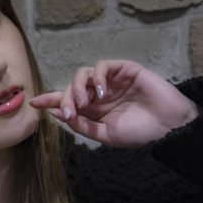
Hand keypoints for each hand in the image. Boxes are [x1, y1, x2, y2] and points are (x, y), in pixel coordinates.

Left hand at [29, 59, 198, 146]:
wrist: (169, 127)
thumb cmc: (141, 133)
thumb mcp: (106, 135)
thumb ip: (83, 125)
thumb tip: (59, 113)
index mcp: (95, 111)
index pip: (68, 102)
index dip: (51, 100)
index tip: (34, 103)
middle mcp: (101, 94)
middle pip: (72, 87)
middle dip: (66, 97)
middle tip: (71, 112)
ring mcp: (112, 81)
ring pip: (83, 74)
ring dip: (78, 87)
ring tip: (85, 102)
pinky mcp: (124, 70)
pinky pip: (102, 66)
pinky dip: (97, 77)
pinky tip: (101, 91)